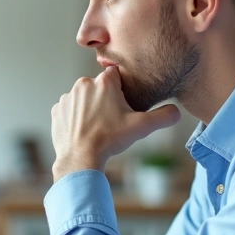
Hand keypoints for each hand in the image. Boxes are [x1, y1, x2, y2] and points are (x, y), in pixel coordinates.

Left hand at [50, 66, 180, 180]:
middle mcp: (83, 84)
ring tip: (98, 127)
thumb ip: (163, 116)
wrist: (81, 158)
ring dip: (90, 108)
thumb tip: (177, 112)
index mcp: (104, 82)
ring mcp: (67, 97)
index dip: (122, 90)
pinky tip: (84, 131)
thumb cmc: (110, 140)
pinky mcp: (57, 110)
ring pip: (84, 98)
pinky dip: (76, 118)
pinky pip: (70, 109)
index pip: (116, 76)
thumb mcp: (142, 127)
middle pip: (100, 87)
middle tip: (112, 120)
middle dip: (106, 100)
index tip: (123, 105)